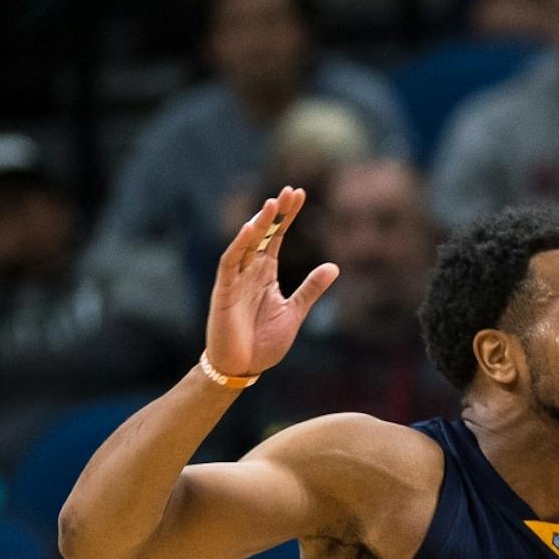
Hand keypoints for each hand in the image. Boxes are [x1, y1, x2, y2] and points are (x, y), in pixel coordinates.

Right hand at [204, 188, 336, 377]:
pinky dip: (239, 246)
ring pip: (246, 244)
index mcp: (266, 274)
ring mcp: (236, 280)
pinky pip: (230, 264)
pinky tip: (250, 230)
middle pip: (263, 234)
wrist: (242, 368)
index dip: (287, 216)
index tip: (300, 194)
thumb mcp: (295, 312)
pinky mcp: (224, 292)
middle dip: (276, 213)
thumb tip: (334, 266)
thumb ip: (311, 289)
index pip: (277, 237)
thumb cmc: (264, 342)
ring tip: (273, 204)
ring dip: (258, 224)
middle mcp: (250, 271)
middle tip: (290, 190)